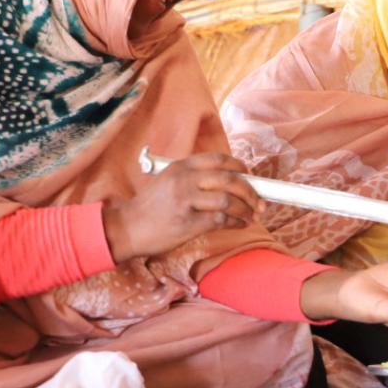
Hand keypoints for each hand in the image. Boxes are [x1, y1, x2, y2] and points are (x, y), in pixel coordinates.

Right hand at [106, 153, 256, 261]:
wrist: (127, 228)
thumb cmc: (150, 207)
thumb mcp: (167, 181)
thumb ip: (192, 177)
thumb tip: (227, 181)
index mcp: (181, 166)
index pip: (218, 159)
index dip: (239, 166)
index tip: (249, 174)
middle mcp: (184, 180)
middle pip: (229, 179)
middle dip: (251, 191)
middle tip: (260, 201)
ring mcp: (186, 201)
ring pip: (228, 200)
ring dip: (246, 209)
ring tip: (252, 216)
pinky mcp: (188, 223)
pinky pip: (221, 219)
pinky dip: (236, 222)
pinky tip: (239, 224)